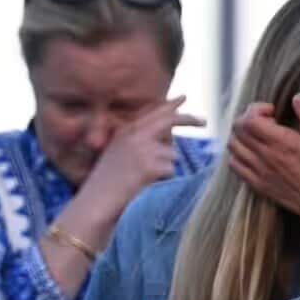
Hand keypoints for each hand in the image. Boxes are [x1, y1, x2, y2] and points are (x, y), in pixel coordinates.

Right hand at [76, 96, 205, 222]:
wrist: (94, 203)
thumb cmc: (105, 185)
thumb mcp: (117, 156)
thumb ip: (138, 144)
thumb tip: (168, 141)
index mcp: (125, 132)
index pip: (152, 113)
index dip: (169, 105)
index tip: (183, 97)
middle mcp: (134, 136)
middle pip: (169, 121)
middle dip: (189, 120)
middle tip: (204, 121)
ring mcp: (142, 150)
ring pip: (172, 154)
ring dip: (165, 168)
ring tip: (145, 180)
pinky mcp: (150, 166)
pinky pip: (171, 171)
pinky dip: (163, 180)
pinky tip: (146, 186)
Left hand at [227, 94, 299, 237]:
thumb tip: (297, 98)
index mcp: (284, 145)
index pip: (249, 121)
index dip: (256, 109)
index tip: (273, 111)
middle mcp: (267, 159)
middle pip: (237, 130)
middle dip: (249, 118)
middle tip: (267, 120)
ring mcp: (259, 173)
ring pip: (233, 146)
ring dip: (242, 134)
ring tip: (260, 134)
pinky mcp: (257, 184)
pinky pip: (234, 164)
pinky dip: (239, 152)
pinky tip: (255, 151)